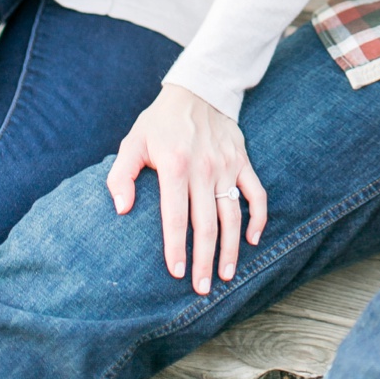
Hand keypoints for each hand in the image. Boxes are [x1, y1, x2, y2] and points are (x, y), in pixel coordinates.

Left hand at [107, 84, 266, 294]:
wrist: (196, 91)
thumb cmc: (159, 123)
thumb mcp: (133, 142)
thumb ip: (121, 175)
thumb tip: (121, 210)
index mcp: (175, 165)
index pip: (176, 216)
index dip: (177, 247)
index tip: (176, 273)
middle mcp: (203, 168)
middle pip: (207, 224)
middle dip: (204, 259)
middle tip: (202, 287)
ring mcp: (227, 166)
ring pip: (233, 215)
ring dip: (231, 249)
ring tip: (226, 275)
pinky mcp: (243, 162)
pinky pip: (257, 194)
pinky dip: (258, 219)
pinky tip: (252, 239)